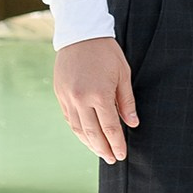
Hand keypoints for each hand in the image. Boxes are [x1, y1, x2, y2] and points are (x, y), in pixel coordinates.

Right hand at [55, 34, 138, 163]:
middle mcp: (81, 99)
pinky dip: (78, 130)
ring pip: (79, 129)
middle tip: (112, 159)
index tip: (122, 155)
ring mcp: (68, 98)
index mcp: (99, 94)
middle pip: (93, 133)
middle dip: (103, 149)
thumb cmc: (106, 52)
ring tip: (100, 152)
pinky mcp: (60, 94)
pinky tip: (86, 136)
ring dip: (89, 143)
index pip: (110, 128)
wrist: (80, 33)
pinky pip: (69, 119)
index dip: (117, 143)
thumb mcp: (123, 74)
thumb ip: (126, 101)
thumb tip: (132, 124)